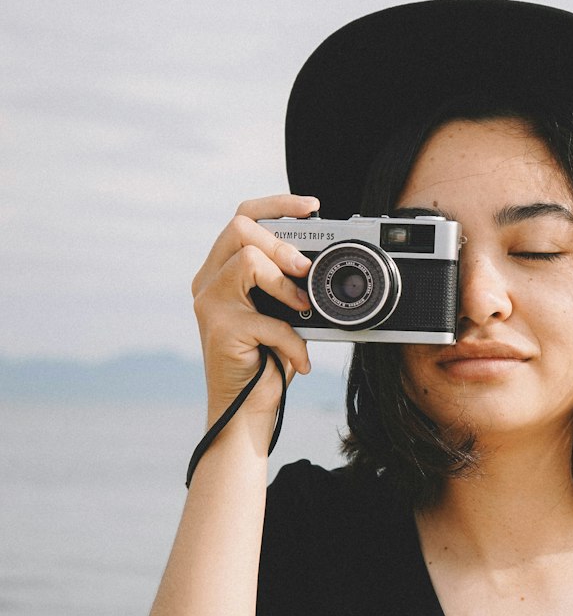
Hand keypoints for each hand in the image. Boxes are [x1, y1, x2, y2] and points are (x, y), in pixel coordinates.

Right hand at [192, 195, 319, 420]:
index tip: (311, 206)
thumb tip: (322, 260)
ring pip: (248, 261)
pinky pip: (267, 319)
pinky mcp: (220, 330)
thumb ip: (289, 283)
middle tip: (305, 270)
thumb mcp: (281, 312)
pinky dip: (293, 341)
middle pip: (240, 228)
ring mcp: (210, 304)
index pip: (242, 217)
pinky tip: (300, 358)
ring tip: (302, 310)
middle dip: (282, 243)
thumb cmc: (267, 360)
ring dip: (285, 285)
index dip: (277, 204)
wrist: (246, 411)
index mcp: (222, 270)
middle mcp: (208, 281)